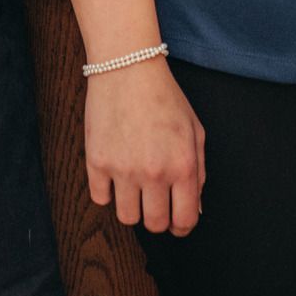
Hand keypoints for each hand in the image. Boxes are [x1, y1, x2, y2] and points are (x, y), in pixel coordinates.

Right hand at [83, 57, 206, 234]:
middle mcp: (154, 172)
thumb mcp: (195, 131)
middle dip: (157, 219)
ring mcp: (123, 168)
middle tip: (155, 203)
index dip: (182, 226)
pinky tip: (114, 172)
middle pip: (154, 224)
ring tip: (134, 186)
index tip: (176, 223)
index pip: (185, 219)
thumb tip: (194, 210)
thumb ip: (198, 172)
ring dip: (132, 206)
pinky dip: (107, 191)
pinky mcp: (97, 162)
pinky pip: (100, 198)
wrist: (127, 68)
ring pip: (126, 217)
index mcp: (183, 165)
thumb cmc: (164, 98)